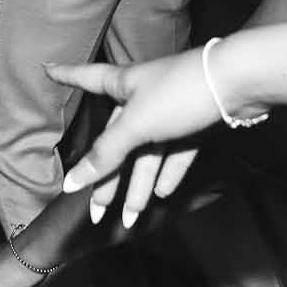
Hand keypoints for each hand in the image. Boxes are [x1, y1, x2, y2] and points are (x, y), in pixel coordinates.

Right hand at [48, 49, 216, 226]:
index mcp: (123, 85)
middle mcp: (143, 97)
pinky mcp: (195, 124)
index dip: (67, 75)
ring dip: (138, 185)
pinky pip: (175, 154)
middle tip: (95, 208)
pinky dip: (168, 173)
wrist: (238, 82)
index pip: (86, 79)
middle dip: (106, 175)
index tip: (47, 68)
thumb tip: (72, 182)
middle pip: (117, 138)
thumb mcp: (136, 125)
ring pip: (147, 153)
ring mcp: (170, 111)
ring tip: (131, 218)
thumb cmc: (178, 92)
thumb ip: (106, 155)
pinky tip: (161, 194)